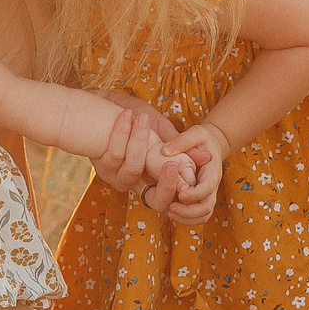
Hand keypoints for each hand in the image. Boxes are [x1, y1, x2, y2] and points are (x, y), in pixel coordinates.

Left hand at [92, 98, 182, 213]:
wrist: (112, 108)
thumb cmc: (143, 121)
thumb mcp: (165, 135)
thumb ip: (183, 150)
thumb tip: (207, 158)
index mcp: (152, 182)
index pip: (166, 201)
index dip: (173, 189)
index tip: (179, 168)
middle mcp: (135, 185)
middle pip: (155, 200)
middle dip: (166, 182)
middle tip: (172, 163)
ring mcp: (117, 177)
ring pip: (133, 169)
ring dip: (140, 142)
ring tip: (144, 119)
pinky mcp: (101, 164)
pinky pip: (114, 153)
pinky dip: (122, 132)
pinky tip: (128, 115)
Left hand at [157, 121, 226, 225]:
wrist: (211, 145)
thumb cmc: (202, 139)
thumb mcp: (195, 134)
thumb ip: (182, 141)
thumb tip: (165, 152)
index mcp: (212, 171)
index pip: (207, 188)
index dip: (194, 194)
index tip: (180, 194)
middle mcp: (212, 186)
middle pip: (206, 207)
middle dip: (189, 211)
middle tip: (170, 208)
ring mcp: (206, 194)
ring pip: (203, 215)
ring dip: (187, 218)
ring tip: (169, 211)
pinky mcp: (200, 199)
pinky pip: (197, 216)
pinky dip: (186, 219)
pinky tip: (171, 212)